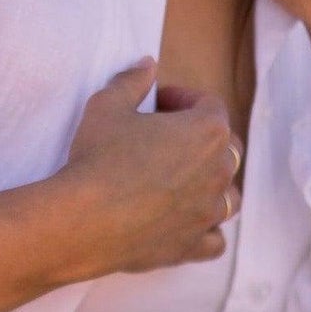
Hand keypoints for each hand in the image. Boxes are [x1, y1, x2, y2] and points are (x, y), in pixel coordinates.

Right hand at [47, 57, 244, 281]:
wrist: (82, 220)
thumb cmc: (97, 159)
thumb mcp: (106, 106)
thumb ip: (131, 81)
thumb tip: (146, 65)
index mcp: (207, 130)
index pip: (209, 105)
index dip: (182, 100)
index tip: (157, 104)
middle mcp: (218, 172)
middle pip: (226, 149)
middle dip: (200, 141)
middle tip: (165, 142)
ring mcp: (208, 213)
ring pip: (228, 196)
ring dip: (210, 186)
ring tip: (180, 184)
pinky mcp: (191, 246)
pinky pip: (215, 240)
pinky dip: (206, 231)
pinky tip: (187, 224)